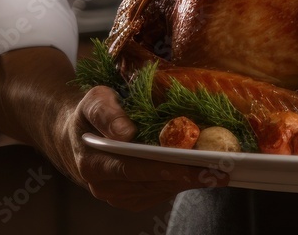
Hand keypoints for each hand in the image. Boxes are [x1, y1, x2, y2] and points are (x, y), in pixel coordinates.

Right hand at [50, 84, 231, 210]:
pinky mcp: (130, 196)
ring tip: (221, 171)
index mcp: (94, 163)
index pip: (134, 169)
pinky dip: (181, 182)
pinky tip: (203, 172)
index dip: (165, 168)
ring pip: (159, 191)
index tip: (194, 165)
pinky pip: (158, 192)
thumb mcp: (93, 101)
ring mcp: (118, 195)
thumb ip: (106, 113)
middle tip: (222, 171)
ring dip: (190, 182)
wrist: (75, 137)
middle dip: (188, 177)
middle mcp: (105, 186)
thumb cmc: (88, 114)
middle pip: (152, 184)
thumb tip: (126, 132)